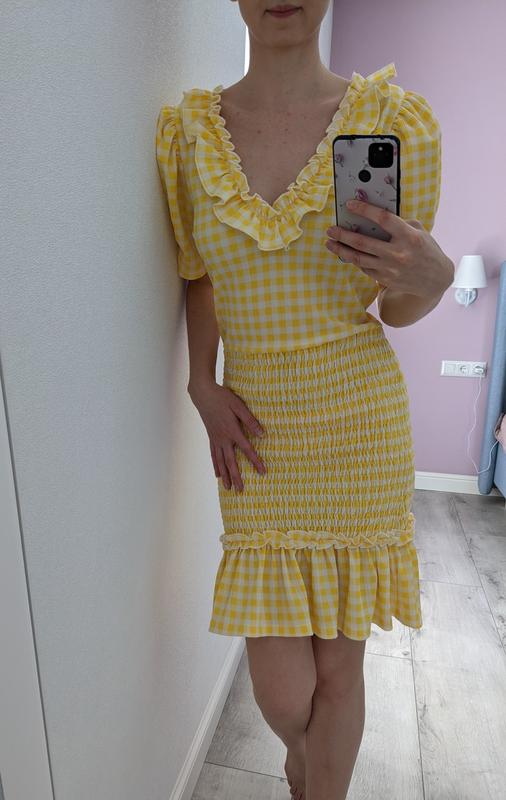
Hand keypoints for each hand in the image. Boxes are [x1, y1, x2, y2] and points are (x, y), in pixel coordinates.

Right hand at [188, 380, 266, 491]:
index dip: (255, 461)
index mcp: (232, 430)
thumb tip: (262, 434)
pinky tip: (217, 474)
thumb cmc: (223, 398)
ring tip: (228, 488)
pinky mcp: (211, 437)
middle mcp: (223, 438)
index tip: (262, 472)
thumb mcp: (239, 406)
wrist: (203, 394)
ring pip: (220, 461)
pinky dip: (216, 466)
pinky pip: (213, 455)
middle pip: (231, 461)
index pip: (246, 449)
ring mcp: (215, 439)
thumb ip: (250, 420)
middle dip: (236, 477)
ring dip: (225, 475)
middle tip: (241, 490)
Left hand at [325, 199, 453, 298]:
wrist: (435, 280)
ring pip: (358, 258)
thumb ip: (400, 224)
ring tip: (330, 242)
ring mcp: (390, 268)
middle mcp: (398, 253)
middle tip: (331, 229)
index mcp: (409, 237)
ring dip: (341, 249)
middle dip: (343, 234)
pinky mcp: (385, 279)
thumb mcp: (419, 232)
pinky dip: (354, 259)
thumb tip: (374, 217)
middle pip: (363, 242)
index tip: (350, 204)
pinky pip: (364, 268)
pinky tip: (346, 253)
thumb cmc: (426, 250)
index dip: (365, 210)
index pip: (383, 219)